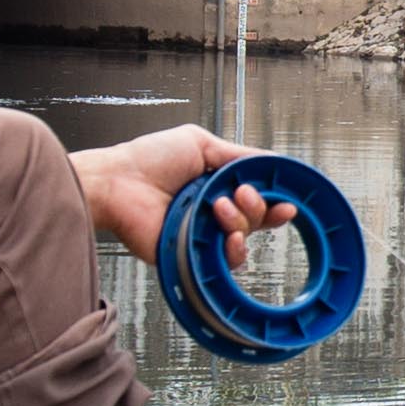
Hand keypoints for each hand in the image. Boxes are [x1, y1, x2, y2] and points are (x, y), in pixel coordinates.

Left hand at [73, 123, 286, 268]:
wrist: (118, 183)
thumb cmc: (147, 160)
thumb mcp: (199, 143)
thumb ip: (237, 155)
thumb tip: (269, 161)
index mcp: (215, 185)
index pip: (255, 197)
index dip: (274, 201)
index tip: (286, 201)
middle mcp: (211, 211)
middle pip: (256, 219)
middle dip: (257, 207)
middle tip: (239, 193)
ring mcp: (202, 234)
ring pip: (244, 239)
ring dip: (239, 222)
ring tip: (218, 207)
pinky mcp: (191, 255)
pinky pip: (226, 262)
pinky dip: (233, 248)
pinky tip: (226, 234)